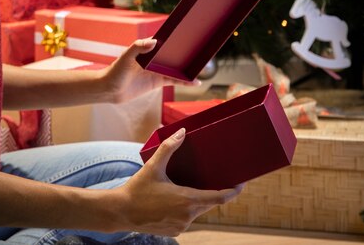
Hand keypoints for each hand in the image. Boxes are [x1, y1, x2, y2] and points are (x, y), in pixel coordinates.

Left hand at [101, 38, 198, 102]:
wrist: (110, 90)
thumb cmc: (115, 71)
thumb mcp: (126, 57)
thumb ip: (138, 47)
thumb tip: (154, 41)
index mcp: (147, 48)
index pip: (164, 41)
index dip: (175, 38)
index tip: (187, 32)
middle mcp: (154, 58)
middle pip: (172, 54)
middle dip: (184, 52)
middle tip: (200, 49)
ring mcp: (157, 70)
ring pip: (176, 67)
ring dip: (187, 67)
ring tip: (201, 67)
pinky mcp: (158, 81)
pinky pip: (174, 80)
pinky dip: (184, 81)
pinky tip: (195, 82)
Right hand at [111, 127, 243, 235]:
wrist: (121, 212)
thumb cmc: (138, 188)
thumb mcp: (154, 165)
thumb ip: (169, 147)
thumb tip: (182, 131)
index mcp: (186, 200)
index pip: (219, 198)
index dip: (232, 191)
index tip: (241, 184)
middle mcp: (187, 215)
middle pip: (210, 203)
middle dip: (216, 192)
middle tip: (221, 178)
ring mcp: (182, 225)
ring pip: (198, 211)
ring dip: (199, 200)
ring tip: (195, 185)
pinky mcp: (175, 231)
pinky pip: (187, 218)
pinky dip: (187, 208)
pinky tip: (179, 199)